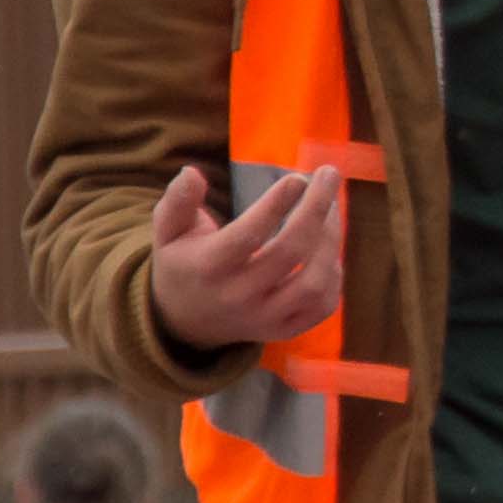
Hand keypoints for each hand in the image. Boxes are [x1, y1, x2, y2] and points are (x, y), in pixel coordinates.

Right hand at [142, 156, 342, 351]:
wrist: (186, 322)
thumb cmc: (183, 263)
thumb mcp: (168, 231)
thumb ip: (178, 201)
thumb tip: (191, 173)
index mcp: (209, 268)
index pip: (247, 235)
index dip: (274, 205)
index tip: (296, 178)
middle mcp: (238, 296)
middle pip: (290, 252)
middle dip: (315, 208)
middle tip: (328, 174)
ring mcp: (265, 318)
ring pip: (313, 282)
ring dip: (330, 240)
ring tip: (332, 208)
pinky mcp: (284, 330)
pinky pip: (323, 306)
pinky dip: (334, 275)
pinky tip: (328, 247)